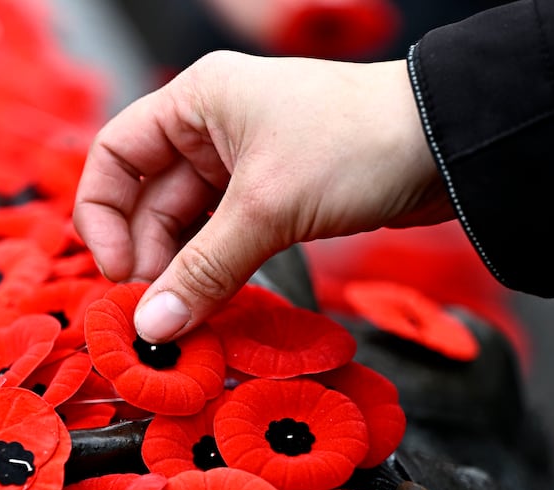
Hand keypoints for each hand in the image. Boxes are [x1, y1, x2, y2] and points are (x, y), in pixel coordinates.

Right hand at [73, 51, 453, 342]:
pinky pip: (226, 239)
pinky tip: (214, 306)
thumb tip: (153, 324)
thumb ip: (203, 270)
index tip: (118, 271)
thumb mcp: (267, 207)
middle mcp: (213, 127)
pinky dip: (217, 272)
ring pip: (189, 226)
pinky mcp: (277, 196)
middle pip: (149, 199)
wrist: (450, 146)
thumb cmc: (358, 141)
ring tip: (185, 320)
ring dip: (183, 273)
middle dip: (147, 257)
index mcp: (196, 101)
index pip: (115, 155)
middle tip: (154, 313)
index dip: (103, 215)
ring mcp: (245, 164)